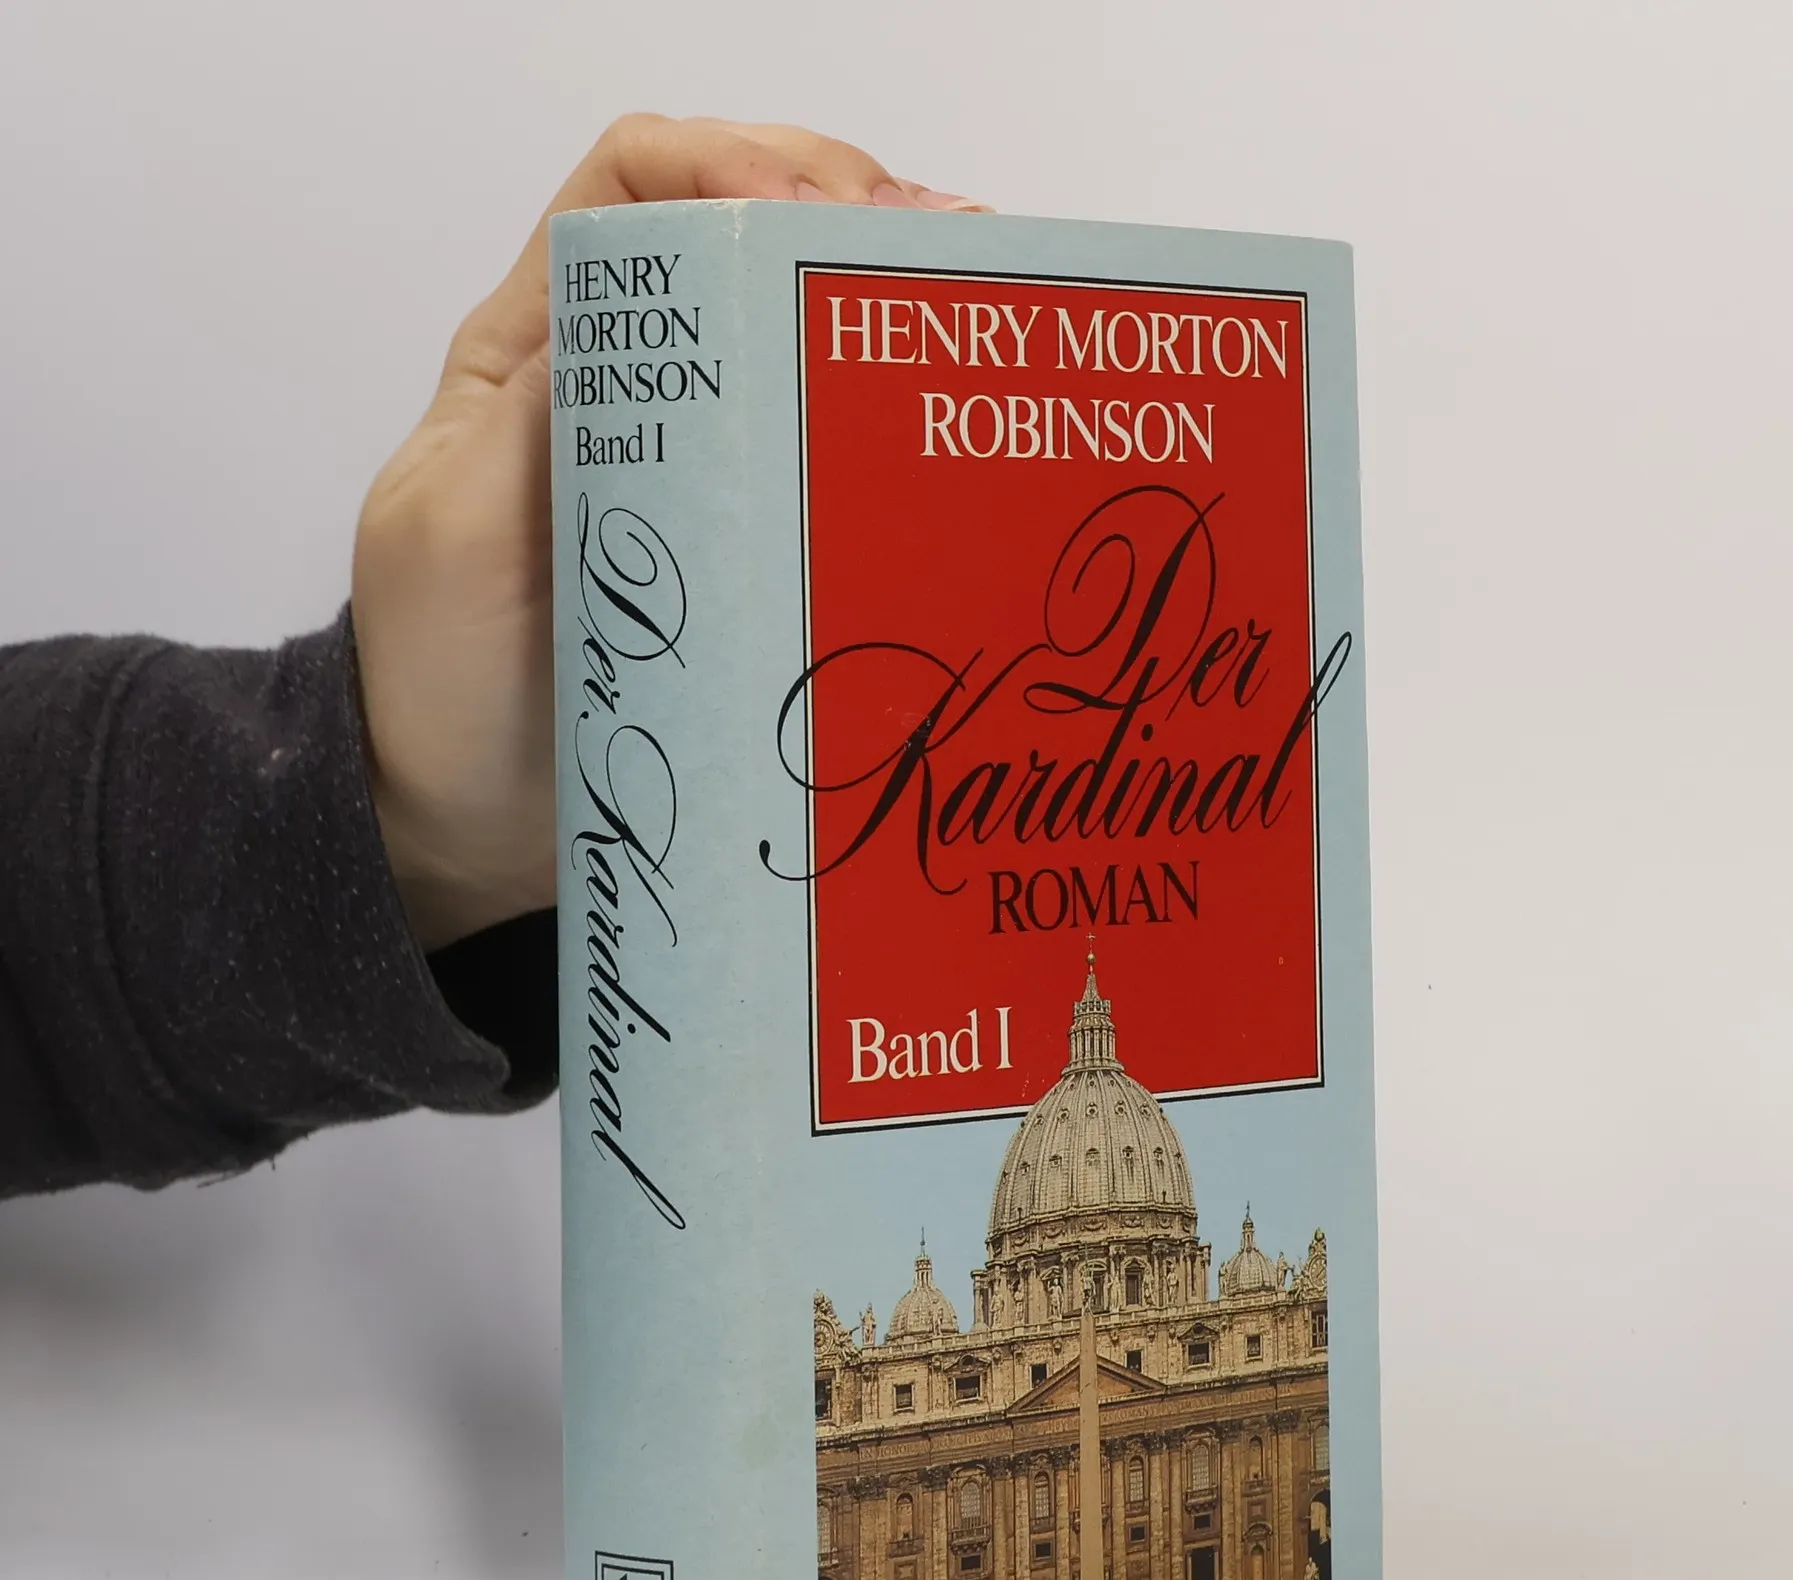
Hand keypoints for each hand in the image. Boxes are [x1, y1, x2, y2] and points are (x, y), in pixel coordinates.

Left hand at [351, 116, 985, 950]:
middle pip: (744, 236)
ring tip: (970, 308)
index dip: (725, 163)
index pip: (632, 185)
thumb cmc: (436, 678)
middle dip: (843, 213)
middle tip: (932, 259)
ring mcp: (703, 466)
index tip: (804, 217)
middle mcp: (637, 385)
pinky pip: (825, 451)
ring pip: (800, 333)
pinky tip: (953, 420)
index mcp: (543, 351)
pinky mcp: (753, 546)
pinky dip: (892, 416)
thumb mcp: (451, 535)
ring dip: (885, 302)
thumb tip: (645, 314)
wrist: (470, 817)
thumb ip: (531, 422)